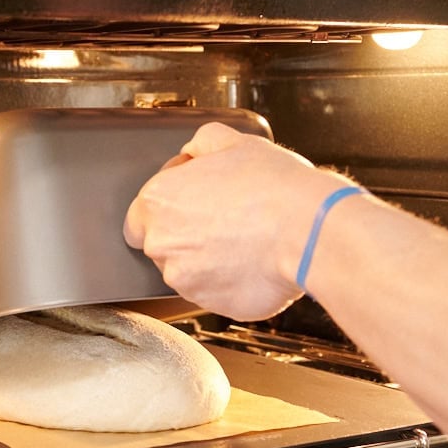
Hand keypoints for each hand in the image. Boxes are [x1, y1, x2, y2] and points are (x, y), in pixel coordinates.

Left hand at [123, 121, 348, 319]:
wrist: (308, 231)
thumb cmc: (273, 188)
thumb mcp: (233, 142)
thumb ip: (200, 144)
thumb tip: (193, 153)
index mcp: (158, 202)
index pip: (140, 215)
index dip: (169, 207)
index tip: (195, 201)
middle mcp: (162, 245)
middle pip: (163, 244)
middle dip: (187, 234)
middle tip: (226, 218)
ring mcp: (185, 281)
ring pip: (188, 271)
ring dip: (208, 259)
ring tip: (244, 240)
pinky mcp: (211, 305)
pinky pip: (214, 292)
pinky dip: (229, 281)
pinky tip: (252, 261)